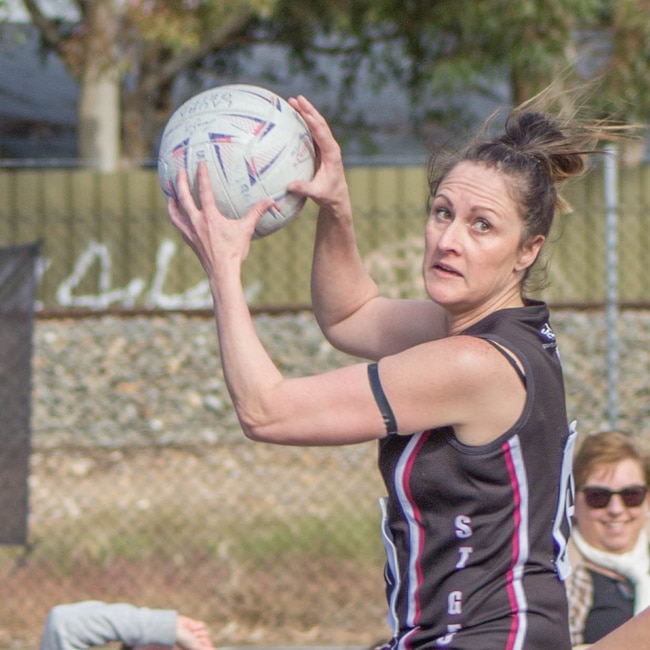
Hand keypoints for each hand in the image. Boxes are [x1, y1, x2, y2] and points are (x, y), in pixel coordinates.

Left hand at [167, 162, 274, 276]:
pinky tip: (177, 215)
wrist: (222, 271)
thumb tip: (271, 201)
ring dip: (172, 201)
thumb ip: (257, 213)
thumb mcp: (247, 229)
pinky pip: (178, 225)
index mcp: (210, 216)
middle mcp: (197, 222)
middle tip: (179, 170)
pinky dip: (176, 217)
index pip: (204, 191)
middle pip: (184, 197)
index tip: (200, 163)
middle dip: (181, 182)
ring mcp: (190, 231)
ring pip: (175, 212)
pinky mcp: (189, 240)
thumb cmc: (235, 251)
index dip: (202, 175)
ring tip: (170, 193)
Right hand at [174, 615, 214, 649]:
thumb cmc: (182, 641)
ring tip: (190, 633)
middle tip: (193, 638)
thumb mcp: (195, 647)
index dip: (205, 644)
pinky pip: (203, 625)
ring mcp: (195, 635)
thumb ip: (204, 648)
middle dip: (201, 638)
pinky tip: (191, 627)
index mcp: (194, 649)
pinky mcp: (194, 626)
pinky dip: (198, 625)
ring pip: (205, 632)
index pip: (208, 646)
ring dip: (198, 632)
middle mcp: (195, 643)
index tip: (198, 642)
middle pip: (207, 640)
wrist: (174, 628)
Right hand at [287, 95, 350, 216]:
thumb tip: (290, 186)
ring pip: (317, 125)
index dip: (312, 120)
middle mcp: (331, 147)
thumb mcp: (317, 193)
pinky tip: (295, 116)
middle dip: (309, 110)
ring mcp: (326, 147)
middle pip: (320, 123)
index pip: (322, 133)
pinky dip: (304, 122)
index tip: (304, 109)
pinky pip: (313, 132)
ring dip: (306, 113)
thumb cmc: (328, 196)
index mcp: (332, 154)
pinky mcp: (321, 150)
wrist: (337, 198)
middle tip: (297, 98)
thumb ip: (304, 188)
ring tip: (294, 101)